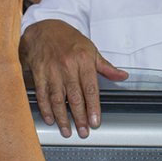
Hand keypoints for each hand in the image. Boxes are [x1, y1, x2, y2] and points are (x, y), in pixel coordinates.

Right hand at [19, 19, 127, 137]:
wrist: (43, 29)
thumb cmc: (68, 40)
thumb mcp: (90, 49)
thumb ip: (106, 67)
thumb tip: (122, 76)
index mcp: (84, 60)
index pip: (91, 89)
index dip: (93, 107)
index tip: (96, 121)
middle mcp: (68, 66)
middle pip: (75, 97)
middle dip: (80, 117)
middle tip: (84, 131)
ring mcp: (52, 70)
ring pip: (58, 99)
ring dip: (63, 118)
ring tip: (68, 130)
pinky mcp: (39, 73)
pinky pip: (42, 94)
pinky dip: (46, 109)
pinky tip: (51, 119)